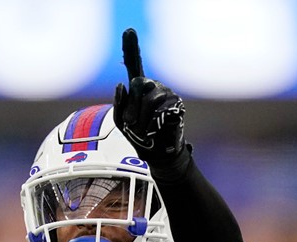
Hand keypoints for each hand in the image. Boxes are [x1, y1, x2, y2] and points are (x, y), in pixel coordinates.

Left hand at [112, 28, 186, 163]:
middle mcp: (155, 87)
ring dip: (143, 118)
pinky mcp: (177, 105)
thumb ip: (119, 104)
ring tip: (144, 130)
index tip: (129, 31)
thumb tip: (121, 84)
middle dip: (133, 106)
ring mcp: (168, 94)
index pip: (134, 65)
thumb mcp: (121, 122)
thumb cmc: (139, 137)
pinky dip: (155, 123)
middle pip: (140, 83)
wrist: (157, 154)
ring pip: (151, 98)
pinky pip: (163, 109)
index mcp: (140, 89)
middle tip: (132, 124)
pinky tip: (158, 130)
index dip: (131, 48)